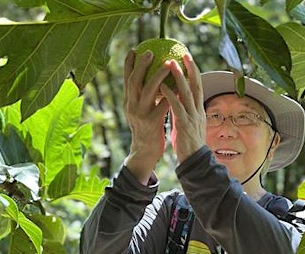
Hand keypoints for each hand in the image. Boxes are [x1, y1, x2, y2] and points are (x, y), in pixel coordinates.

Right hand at [123, 49, 170, 184]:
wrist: (145, 152)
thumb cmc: (147, 128)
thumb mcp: (142, 110)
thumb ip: (145, 97)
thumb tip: (155, 79)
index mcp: (129, 101)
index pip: (127, 79)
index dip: (129, 63)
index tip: (134, 49)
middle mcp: (131, 106)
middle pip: (134, 81)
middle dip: (141, 65)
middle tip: (151, 52)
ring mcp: (140, 115)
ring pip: (148, 91)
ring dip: (157, 76)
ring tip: (167, 64)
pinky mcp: (151, 123)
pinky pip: (162, 106)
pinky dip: (169, 95)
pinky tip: (178, 87)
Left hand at [161, 53, 205, 162]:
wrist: (194, 161)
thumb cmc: (189, 143)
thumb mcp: (189, 122)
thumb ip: (186, 110)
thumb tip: (178, 99)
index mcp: (199, 109)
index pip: (198, 86)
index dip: (194, 72)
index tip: (188, 58)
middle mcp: (198, 110)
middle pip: (196, 85)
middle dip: (191, 68)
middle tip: (184, 53)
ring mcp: (192, 117)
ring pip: (187, 93)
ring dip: (179, 77)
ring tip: (171, 63)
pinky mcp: (184, 125)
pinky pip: (177, 107)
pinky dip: (170, 96)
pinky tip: (162, 87)